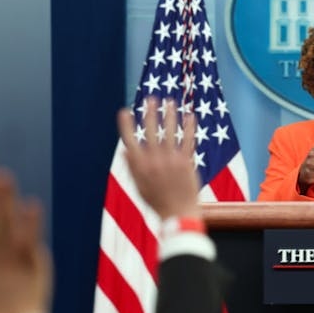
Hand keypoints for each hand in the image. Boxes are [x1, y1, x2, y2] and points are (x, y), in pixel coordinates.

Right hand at [119, 98, 200, 219]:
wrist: (178, 214)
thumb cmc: (158, 202)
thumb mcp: (139, 186)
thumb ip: (132, 167)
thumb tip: (124, 149)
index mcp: (140, 166)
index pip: (130, 140)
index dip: (126, 125)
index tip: (124, 111)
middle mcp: (154, 161)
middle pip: (151, 131)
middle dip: (150, 113)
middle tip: (151, 98)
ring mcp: (171, 161)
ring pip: (170, 132)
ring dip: (169, 115)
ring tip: (170, 101)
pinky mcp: (186, 163)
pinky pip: (187, 141)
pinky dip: (188, 127)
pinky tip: (189, 115)